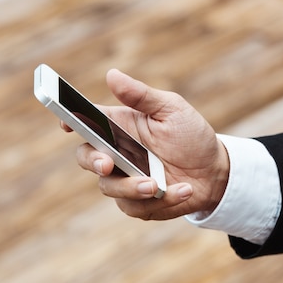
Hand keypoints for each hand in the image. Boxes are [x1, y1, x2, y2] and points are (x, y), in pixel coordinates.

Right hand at [67, 69, 229, 219]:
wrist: (216, 172)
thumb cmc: (191, 135)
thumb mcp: (171, 109)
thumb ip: (141, 96)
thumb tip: (112, 75)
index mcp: (119, 126)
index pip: (85, 121)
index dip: (69, 120)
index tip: (66, 123)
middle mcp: (116, 154)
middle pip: (87, 157)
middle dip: (93, 162)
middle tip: (107, 165)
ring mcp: (125, 179)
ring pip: (109, 187)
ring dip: (132, 187)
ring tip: (157, 185)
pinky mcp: (138, 203)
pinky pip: (136, 207)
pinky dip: (162, 200)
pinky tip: (185, 190)